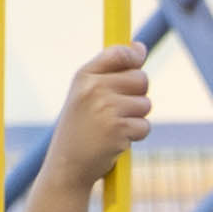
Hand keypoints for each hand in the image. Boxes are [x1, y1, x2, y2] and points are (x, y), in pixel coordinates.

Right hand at [45, 44, 154, 193]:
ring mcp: (106, 108)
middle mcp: (94, 88)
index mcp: (83, 76)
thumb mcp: (86, 94)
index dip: (134, 56)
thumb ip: (111, 72)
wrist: (67, 164)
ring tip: (114, 127)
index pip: (118, 54)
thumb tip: (140, 47)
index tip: (138, 58)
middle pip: (140, 79)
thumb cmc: (81, 128)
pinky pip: (145, 126)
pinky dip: (136, 135)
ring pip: (145, 104)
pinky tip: (117, 140)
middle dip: (138, 94)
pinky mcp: (118, 129)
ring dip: (136, 118)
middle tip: (119, 109)